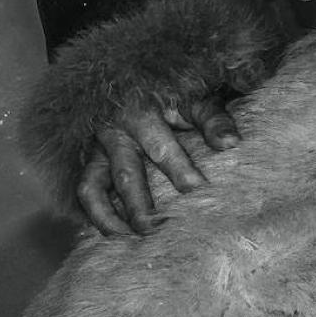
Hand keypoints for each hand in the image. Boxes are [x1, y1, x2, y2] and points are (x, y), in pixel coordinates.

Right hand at [79, 90, 241, 236]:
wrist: (134, 77)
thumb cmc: (174, 91)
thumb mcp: (195, 98)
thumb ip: (213, 119)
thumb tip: (231, 144)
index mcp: (143, 114)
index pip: (161, 148)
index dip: (180, 171)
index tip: (198, 192)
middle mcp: (116, 133)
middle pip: (126, 176)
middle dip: (141, 207)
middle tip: (159, 230)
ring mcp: (97, 148)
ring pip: (93, 187)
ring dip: (108, 217)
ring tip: (129, 240)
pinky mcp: (88, 159)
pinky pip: (84, 190)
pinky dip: (92, 214)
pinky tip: (110, 234)